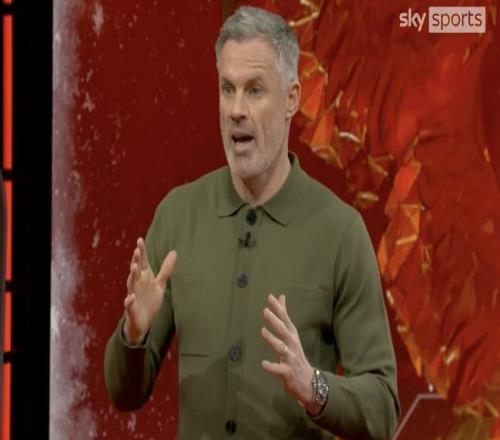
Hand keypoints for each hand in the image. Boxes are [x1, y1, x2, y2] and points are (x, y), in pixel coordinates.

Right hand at [123, 237, 176, 344]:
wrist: (143, 323)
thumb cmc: (150, 301)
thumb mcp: (159, 284)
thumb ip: (166, 269)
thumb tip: (174, 252)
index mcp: (144, 278)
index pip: (142, 262)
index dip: (142, 252)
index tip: (139, 240)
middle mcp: (137, 284)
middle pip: (136, 270)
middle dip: (136, 261)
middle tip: (137, 250)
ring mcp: (133, 295)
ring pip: (131, 284)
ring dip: (132, 275)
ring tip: (134, 267)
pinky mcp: (131, 308)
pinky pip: (128, 304)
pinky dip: (129, 300)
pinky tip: (131, 296)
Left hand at [261, 293, 314, 408]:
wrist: (309, 382)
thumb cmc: (295, 355)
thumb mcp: (291, 334)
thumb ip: (284, 316)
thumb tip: (281, 296)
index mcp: (292, 335)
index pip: (285, 319)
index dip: (278, 308)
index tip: (270, 297)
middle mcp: (292, 345)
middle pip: (284, 331)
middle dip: (275, 321)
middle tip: (265, 311)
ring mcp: (291, 358)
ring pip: (281, 348)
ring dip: (272, 339)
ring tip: (262, 331)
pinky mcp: (287, 372)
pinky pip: (279, 369)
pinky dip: (272, 366)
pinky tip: (264, 363)